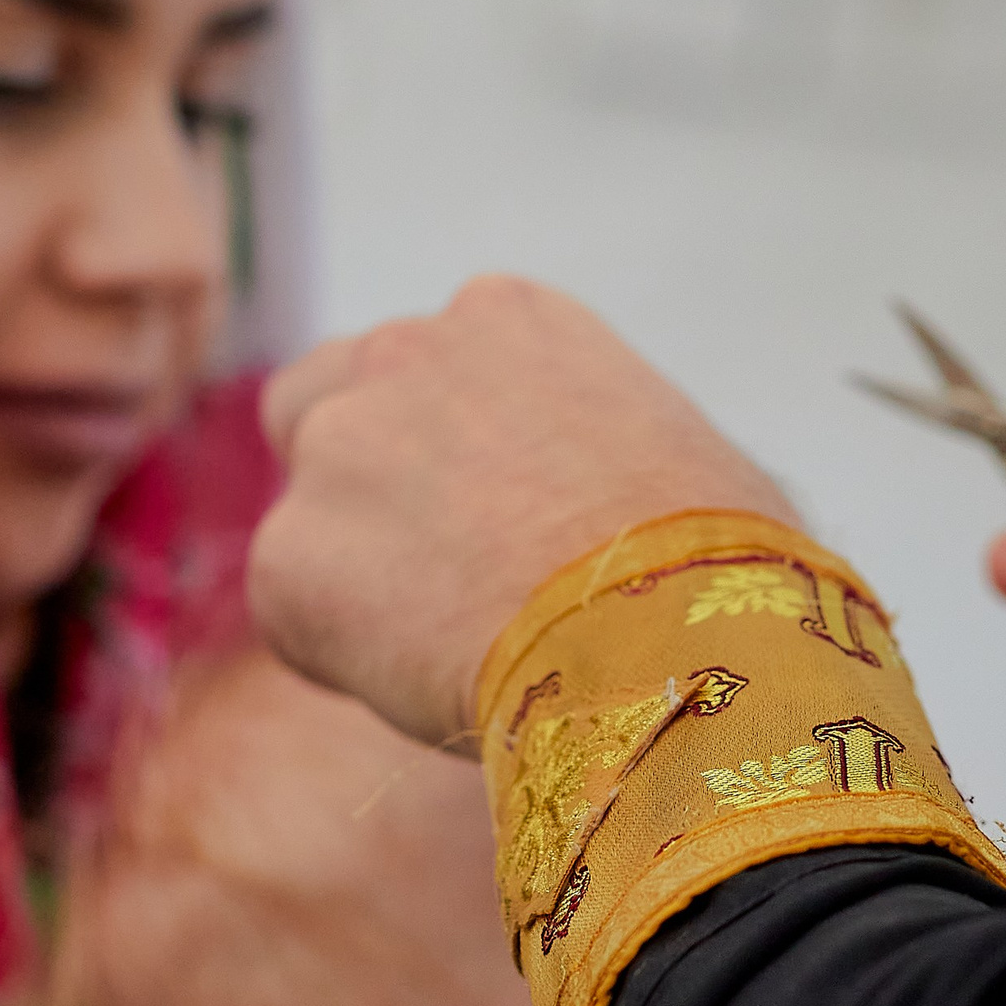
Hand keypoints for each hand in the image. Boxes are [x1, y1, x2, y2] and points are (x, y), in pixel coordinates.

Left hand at [252, 275, 788, 748]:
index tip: (486, 520)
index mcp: (505, 319)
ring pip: (308, 521)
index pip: (425, 369)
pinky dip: (345, 659)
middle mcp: (404, 354)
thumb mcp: (682, 453)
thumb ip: (609, 447)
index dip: (447, 454)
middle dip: (361, 488)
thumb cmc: (714, 563)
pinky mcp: (290, 555)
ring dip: (355, 578)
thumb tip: (626, 507)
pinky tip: (434, 686)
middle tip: (429, 578)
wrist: (665, 636)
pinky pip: (297, 617)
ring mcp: (338, 448)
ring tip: (449, 649)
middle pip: (325, 409)